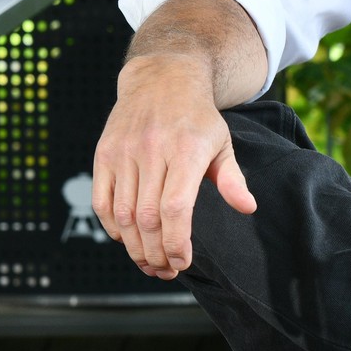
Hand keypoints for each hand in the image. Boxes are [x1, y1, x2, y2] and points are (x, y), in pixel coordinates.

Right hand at [92, 54, 257, 280]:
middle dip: (156, 253)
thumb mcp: (222, 142)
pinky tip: (127, 240)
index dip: (176, 242)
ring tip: (149, 263)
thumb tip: (248, 208)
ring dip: (134, 247)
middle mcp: (151, 151)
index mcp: (185, 150)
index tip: (183, 262)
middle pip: (147, 218)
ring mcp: (123, 153)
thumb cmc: (197, 118)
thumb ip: (232, 178)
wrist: (161, 79)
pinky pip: (102, 201)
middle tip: (166, 271)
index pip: (175, 208)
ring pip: (123, 214)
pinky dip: (112, 227)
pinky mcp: (104, 154)